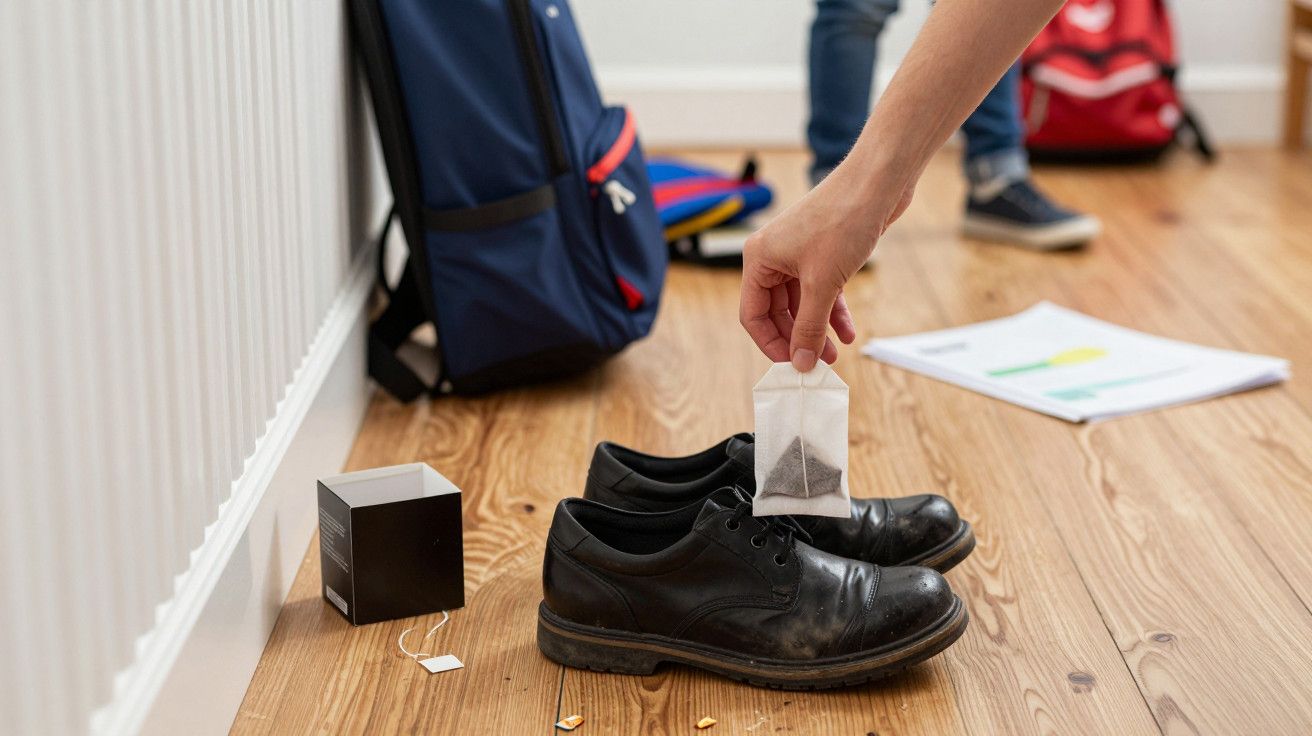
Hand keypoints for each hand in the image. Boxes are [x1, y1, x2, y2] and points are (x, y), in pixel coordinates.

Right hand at [740, 166, 913, 370]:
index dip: (771, 343)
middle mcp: (774, 257)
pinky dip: (833, 312)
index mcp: (759, 259)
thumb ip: (808, 327)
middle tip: (817, 364)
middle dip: (798, 339)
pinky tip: (847, 331)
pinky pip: (821, 292)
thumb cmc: (843, 221)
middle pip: (777, 312)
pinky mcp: (823, 253)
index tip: (793, 365)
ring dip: (817, 329)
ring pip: (802, 304)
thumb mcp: (822, 284)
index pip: (753, 315)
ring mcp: (798, 255)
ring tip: (835, 354)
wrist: (877, 184)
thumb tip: (800, 362)